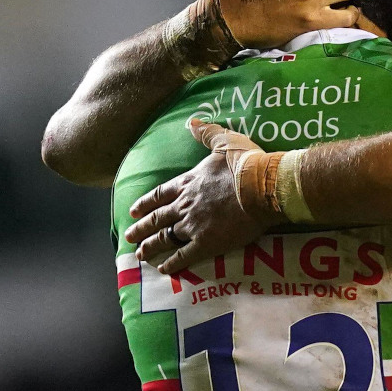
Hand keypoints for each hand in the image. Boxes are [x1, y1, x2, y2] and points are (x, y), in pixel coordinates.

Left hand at [124, 119, 278, 272]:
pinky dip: (172, 263)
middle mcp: (185, 204)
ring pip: (165, 237)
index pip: (160, 194)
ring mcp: (193, 225)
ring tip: (140, 254)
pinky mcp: (206, 242)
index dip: (145, 203)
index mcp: (188, 182)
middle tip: (129, 235)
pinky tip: (164, 269)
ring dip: (150, 246)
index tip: (133, 211)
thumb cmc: (247, 164)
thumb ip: (207, 133)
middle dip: (141, 227)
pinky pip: (184, 255)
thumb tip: (192, 122)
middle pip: (157, 218)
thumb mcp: (225, 141)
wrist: (262, 187)